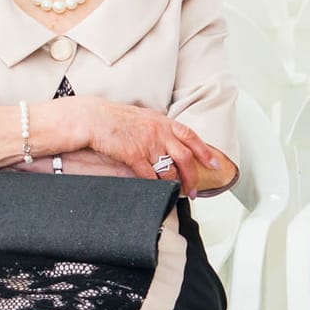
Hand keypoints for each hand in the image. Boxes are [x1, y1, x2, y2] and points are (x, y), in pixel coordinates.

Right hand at [84, 101, 222, 197]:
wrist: (94, 118)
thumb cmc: (115, 119)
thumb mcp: (144, 117)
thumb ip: (159, 129)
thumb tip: (171, 143)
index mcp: (163, 122)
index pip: (191, 137)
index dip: (205, 152)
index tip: (214, 165)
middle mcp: (159, 132)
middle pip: (185, 158)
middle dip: (193, 177)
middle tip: (195, 191)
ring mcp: (147, 143)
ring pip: (169, 169)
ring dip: (175, 184)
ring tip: (176, 192)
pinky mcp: (134, 154)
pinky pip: (150, 175)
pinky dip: (156, 185)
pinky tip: (157, 189)